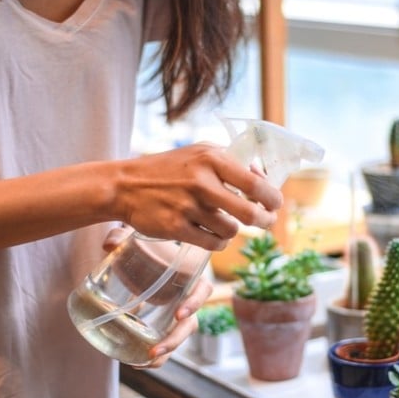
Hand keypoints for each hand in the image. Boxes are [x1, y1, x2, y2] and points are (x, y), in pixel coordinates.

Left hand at [101, 226, 210, 367]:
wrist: (137, 258)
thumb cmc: (145, 247)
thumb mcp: (134, 239)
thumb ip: (121, 238)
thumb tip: (109, 243)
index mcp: (189, 277)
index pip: (202, 290)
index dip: (195, 303)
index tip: (179, 313)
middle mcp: (186, 299)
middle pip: (190, 325)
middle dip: (175, 339)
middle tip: (156, 348)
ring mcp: (174, 316)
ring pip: (178, 339)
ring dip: (166, 352)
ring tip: (145, 360)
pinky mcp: (161, 326)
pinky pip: (164, 346)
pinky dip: (154, 359)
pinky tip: (135, 362)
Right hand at [116, 143, 283, 250]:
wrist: (124, 185)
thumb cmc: (168, 169)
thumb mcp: (199, 153)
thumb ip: (231, 164)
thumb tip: (265, 180)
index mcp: (211, 158)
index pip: (255, 183)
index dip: (272, 198)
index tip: (275, 204)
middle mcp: (201, 182)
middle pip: (249, 214)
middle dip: (263, 221)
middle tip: (264, 221)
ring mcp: (188, 206)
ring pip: (230, 231)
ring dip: (232, 231)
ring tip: (222, 223)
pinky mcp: (176, 228)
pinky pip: (212, 244)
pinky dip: (217, 242)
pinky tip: (210, 235)